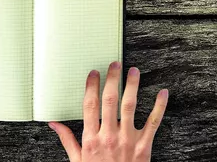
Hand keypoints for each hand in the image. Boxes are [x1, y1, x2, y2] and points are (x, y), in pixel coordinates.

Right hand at [49, 62, 168, 161]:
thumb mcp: (77, 160)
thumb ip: (67, 140)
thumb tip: (54, 124)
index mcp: (91, 138)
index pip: (90, 105)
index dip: (91, 86)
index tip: (94, 73)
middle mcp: (109, 136)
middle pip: (109, 101)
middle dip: (112, 80)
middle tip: (115, 65)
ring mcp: (127, 140)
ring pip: (130, 106)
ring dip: (132, 86)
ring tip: (133, 71)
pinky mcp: (144, 147)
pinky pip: (153, 123)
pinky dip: (159, 107)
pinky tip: (162, 93)